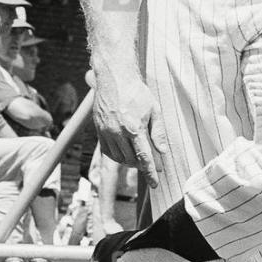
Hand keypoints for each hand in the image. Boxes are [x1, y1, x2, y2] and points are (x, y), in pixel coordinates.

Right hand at [92, 66, 166, 186]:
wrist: (114, 78)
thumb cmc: (137, 92)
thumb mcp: (154, 110)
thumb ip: (158, 132)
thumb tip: (163, 151)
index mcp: (134, 128)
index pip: (144, 157)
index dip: (150, 173)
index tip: (155, 183)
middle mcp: (118, 132)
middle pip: (131, 160)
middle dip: (142, 165)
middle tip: (151, 163)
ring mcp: (106, 132)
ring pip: (119, 158)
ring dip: (130, 161)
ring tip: (138, 156)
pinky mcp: (99, 130)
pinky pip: (108, 152)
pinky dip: (117, 156)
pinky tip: (125, 151)